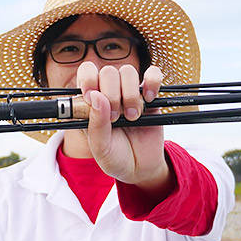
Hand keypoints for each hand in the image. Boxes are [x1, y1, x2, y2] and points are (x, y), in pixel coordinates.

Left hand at [77, 61, 169, 189]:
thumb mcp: (100, 147)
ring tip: (132, 117)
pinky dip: (152, 82)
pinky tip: (149, 99)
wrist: (140, 169)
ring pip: (128, 71)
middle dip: (112, 94)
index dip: (89, 79)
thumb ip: (96, 123)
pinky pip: (153, 74)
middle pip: (108, 72)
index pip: (87, 73)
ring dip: (130, 94)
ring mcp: (130, 93)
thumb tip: (96, 96)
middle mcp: (109, 93)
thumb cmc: (116, 158)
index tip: (91, 97)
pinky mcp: (150, 95)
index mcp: (91, 102)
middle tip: (115, 118)